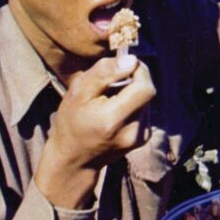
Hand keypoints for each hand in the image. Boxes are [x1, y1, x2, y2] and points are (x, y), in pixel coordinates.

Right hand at [35, 56, 155, 207]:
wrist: (74, 159)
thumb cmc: (71, 122)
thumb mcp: (78, 91)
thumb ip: (104, 72)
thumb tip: (132, 60)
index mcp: (114, 120)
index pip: (145, 88)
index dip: (139, 71)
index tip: (124, 66)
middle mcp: (133, 131)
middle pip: (147, 92)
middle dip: (133, 80)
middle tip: (111, 84)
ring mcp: (140, 138)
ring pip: (146, 101)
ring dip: (132, 93)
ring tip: (110, 101)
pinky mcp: (143, 139)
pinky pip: (144, 111)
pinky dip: (133, 105)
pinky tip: (115, 112)